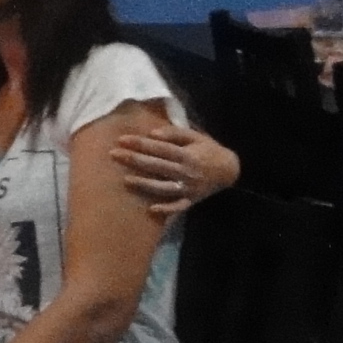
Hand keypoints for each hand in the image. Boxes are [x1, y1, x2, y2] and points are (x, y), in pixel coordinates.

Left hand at [110, 121, 241, 222]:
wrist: (229, 170)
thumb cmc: (208, 149)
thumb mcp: (196, 136)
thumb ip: (175, 133)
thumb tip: (153, 134)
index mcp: (186, 154)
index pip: (159, 148)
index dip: (140, 143)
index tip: (121, 139)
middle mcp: (186, 172)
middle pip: (156, 166)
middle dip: (134, 160)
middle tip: (113, 154)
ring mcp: (188, 188)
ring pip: (164, 187)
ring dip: (145, 184)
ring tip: (125, 180)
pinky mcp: (191, 200)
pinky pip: (178, 206)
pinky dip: (166, 208)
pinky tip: (151, 209)